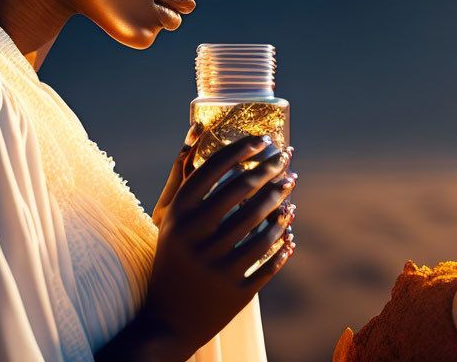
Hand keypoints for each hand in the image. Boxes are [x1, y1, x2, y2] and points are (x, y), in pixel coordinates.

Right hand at [139, 135, 296, 357]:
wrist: (166, 319)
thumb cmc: (174, 258)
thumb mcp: (171, 222)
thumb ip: (191, 185)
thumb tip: (211, 137)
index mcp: (178, 214)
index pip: (215, 168)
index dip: (242, 150)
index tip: (263, 139)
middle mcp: (195, 237)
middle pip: (242, 191)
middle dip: (269, 170)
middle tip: (285, 159)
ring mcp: (216, 266)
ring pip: (262, 225)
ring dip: (281, 203)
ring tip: (289, 189)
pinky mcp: (235, 292)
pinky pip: (269, 261)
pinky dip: (282, 243)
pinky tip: (289, 230)